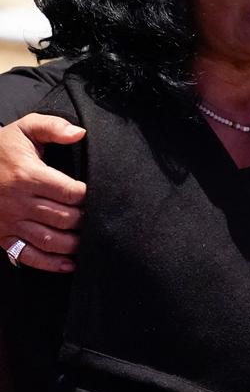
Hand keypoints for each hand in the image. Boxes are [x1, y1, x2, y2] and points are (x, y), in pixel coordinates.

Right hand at [0, 115, 85, 272]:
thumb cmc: (0, 149)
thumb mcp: (24, 129)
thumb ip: (52, 127)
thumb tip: (79, 133)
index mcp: (28, 176)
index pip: (69, 192)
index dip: (89, 195)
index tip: (99, 194)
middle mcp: (19, 202)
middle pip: (63, 218)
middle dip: (85, 220)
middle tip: (97, 218)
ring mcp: (10, 222)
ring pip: (50, 240)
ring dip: (74, 244)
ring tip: (90, 241)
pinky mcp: (3, 237)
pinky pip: (28, 255)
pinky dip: (50, 264)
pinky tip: (68, 264)